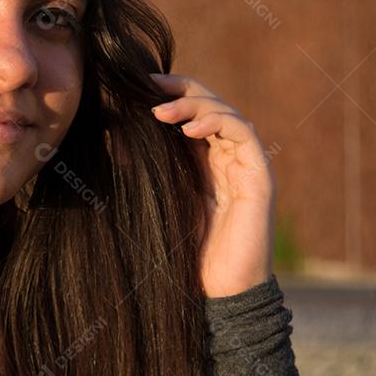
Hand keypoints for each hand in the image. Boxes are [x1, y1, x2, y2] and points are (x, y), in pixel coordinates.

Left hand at [149, 73, 274, 297]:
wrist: (218, 293)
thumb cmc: (186, 252)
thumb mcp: (158, 198)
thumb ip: (144, 166)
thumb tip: (115, 132)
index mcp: (204, 160)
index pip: (192, 111)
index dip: (171, 91)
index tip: (139, 83)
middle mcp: (227, 157)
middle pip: (211, 103)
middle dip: (181, 90)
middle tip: (148, 87)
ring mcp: (246, 165)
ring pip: (227, 112)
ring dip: (195, 104)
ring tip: (162, 112)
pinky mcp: (260, 177)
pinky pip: (243, 133)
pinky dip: (218, 122)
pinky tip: (189, 129)